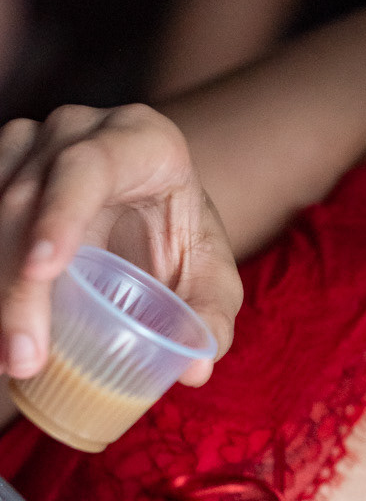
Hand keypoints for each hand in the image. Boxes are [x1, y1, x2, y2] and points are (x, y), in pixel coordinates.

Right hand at [0, 104, 241, 385]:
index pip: (90, 166)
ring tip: (8, 360)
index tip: (44, 270)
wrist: (148, 209)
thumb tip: (196, 370)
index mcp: (141, 139)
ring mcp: (27, 145)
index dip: (61, 214)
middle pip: (27, 199)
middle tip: (23, 358)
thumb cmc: (180, 240)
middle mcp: (75, 129)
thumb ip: (210, 319)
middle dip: (18, 285)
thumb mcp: (210, 278)